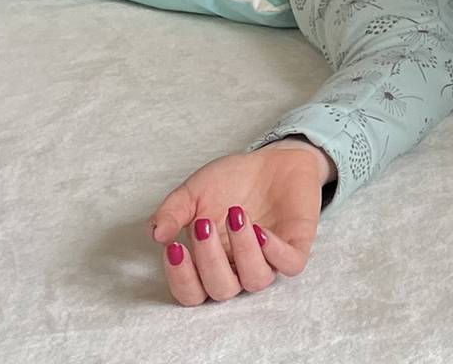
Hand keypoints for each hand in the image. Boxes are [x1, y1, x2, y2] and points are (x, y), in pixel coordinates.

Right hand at [148, 137, 328, 304]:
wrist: (273, 160)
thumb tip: (156, 233)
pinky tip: (261, 230)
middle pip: (222, 290)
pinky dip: (276, 252)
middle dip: (210, 261)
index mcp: (210, 262)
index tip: (175, 247)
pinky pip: (291, 265)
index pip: (192, 292)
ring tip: (236, 216)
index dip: (181, 278)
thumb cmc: (231, 182)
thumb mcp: (194, 192)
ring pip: (256, 280)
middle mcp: (239, 268)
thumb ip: (172, 212)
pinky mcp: (297, 246)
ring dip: (244, 252)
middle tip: (204, 224)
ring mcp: (269, 259)